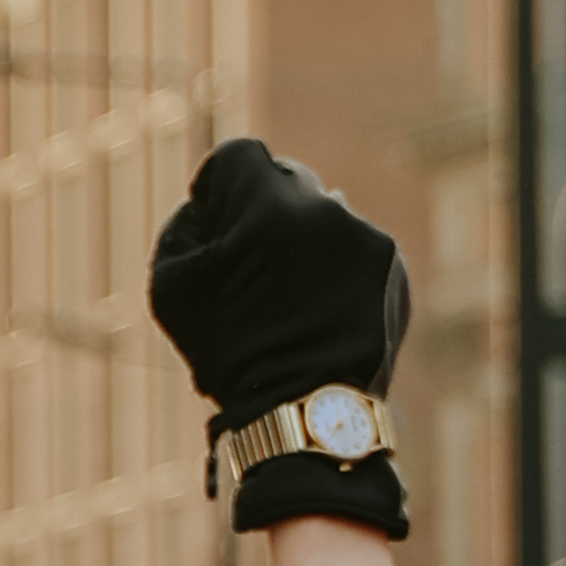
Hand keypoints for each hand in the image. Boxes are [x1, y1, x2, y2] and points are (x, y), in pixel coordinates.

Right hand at [147, 138, 411, 536]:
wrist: (306, 409)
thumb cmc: (229, 350)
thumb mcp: (176, 287)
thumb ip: (189, 224)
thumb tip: (213, 200)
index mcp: (266, 206)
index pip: (238, 156)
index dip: (217, 186)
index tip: (213, 217)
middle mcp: (324, 205)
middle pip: (283, 179)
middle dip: (262, 210)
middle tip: (250, 259)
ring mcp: (363, 232)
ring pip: (321, 210)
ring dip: (301, 236)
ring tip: (287, 292)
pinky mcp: (390, 260)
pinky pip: (352, 241)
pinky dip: (333, 262)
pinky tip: (319, 305)